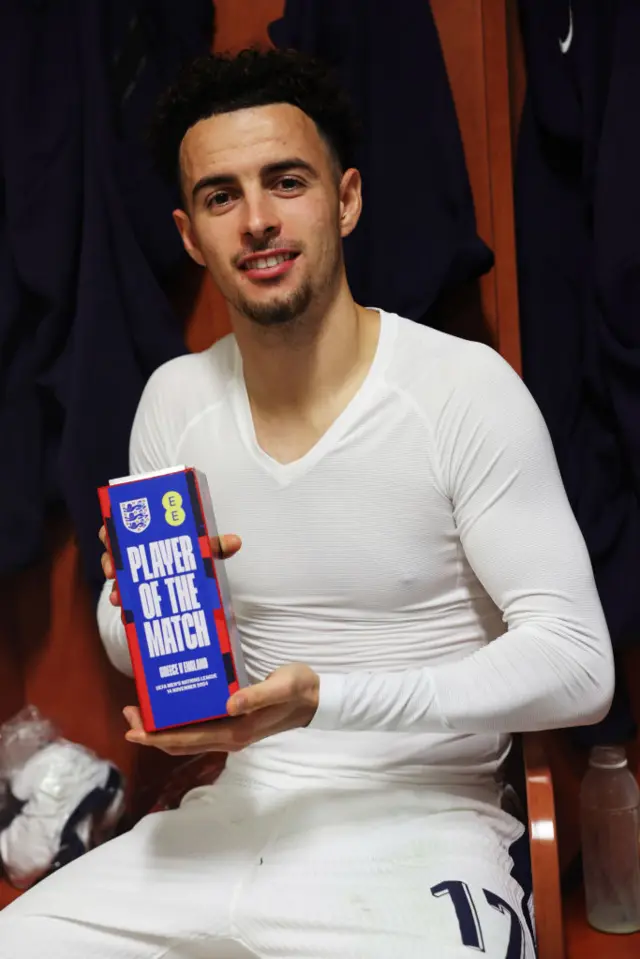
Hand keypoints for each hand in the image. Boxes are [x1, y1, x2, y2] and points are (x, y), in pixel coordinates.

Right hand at [98, 526, 241, 606]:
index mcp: (148, 533)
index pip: (120, 525)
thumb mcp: (204, 551)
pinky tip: (126, 616)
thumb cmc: (196, 556)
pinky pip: (126, 598)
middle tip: (112, 571)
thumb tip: (235, 542)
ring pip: (117, 578)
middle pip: (112, 552)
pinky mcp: (136, 594)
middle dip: (109, 561)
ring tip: (118, 598)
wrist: (198, 584)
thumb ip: (216, 546)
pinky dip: (126, 606)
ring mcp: (133, 573)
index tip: (110, 538)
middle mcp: (135, 551)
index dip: (110, 531)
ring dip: (116, 587)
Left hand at [123, 663, 319, 754]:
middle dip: (151, 734)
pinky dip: (179, 723)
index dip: (157, 737)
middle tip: (129, 715)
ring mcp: (231, 732)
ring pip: (188, 738)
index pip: (187, 740)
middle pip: (181, 743)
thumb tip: (227, 705)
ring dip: (162, 730)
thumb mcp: (281, 686)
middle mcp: (229, 737)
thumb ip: (256, 695)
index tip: (133, 728)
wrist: (316, 699)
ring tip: (142, 712)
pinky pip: (199, 729)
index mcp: (236, 731)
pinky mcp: (234, 724)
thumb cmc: (298, 689)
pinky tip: (172, 707)